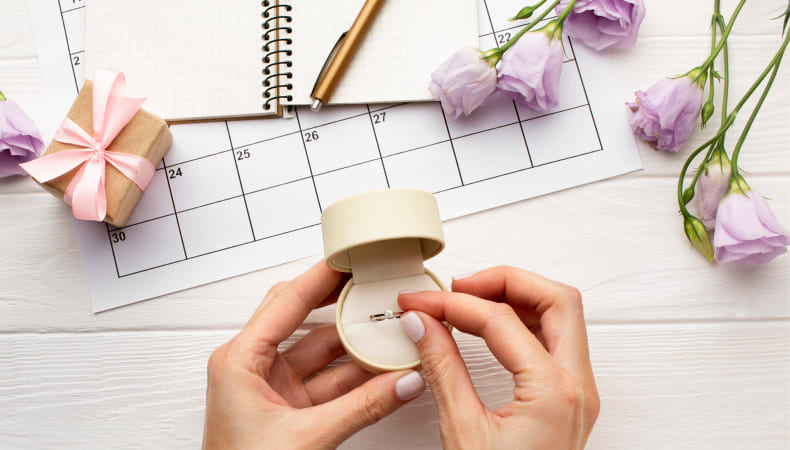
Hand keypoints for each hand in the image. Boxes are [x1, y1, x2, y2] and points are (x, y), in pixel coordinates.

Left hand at [203, 261, 425, 448]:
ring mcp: (274, 389)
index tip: (350, 257)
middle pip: (304, 319)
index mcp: (239, 361)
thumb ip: (362, 408)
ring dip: (357, 345)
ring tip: (391, 328)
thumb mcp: (307, 438)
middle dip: (343, 303)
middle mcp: (254, 368)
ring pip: (323, 354)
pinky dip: (357, 376)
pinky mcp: (290, 410)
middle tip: (373, 282)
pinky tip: (384, 368)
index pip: (286, 302)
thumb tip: (404, 381)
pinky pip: (329, 382)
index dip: (321, 277)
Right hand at [398, 266, 599, 449]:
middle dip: (504, 281)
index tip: (421, 303)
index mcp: (552, 392)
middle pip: (556, 299)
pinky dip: (524, 320)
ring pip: (562, 314)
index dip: (453, 304)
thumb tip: (423, 323)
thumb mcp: (462, 431)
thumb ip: (442, 368)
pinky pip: (557, 338)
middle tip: (458, 288)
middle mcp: (576, 385)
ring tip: (470, 301)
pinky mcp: (570, 397)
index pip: (500, 320)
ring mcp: (579, 390)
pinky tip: (491, 325)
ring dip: (517, 297)